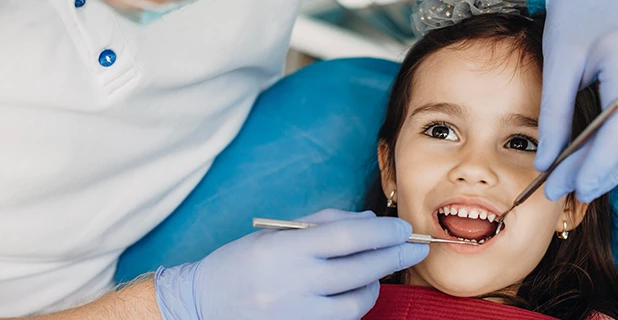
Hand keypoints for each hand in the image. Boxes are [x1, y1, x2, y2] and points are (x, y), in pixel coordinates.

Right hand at [153, 209, 427, 319]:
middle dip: (395, 256)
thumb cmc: (240, 264)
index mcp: (282, 250)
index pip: (346, 237)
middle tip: (415, 246)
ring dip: (377, 283)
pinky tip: (359, 290)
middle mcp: (290, 284)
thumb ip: (324, 224)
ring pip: (358, 301)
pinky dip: (358, 304)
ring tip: (379, 269)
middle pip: (360, 269)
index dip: (382, 232)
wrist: (201, 306)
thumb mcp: (276, 234)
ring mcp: (296, 315)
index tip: (402, 227)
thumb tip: (371, 222)